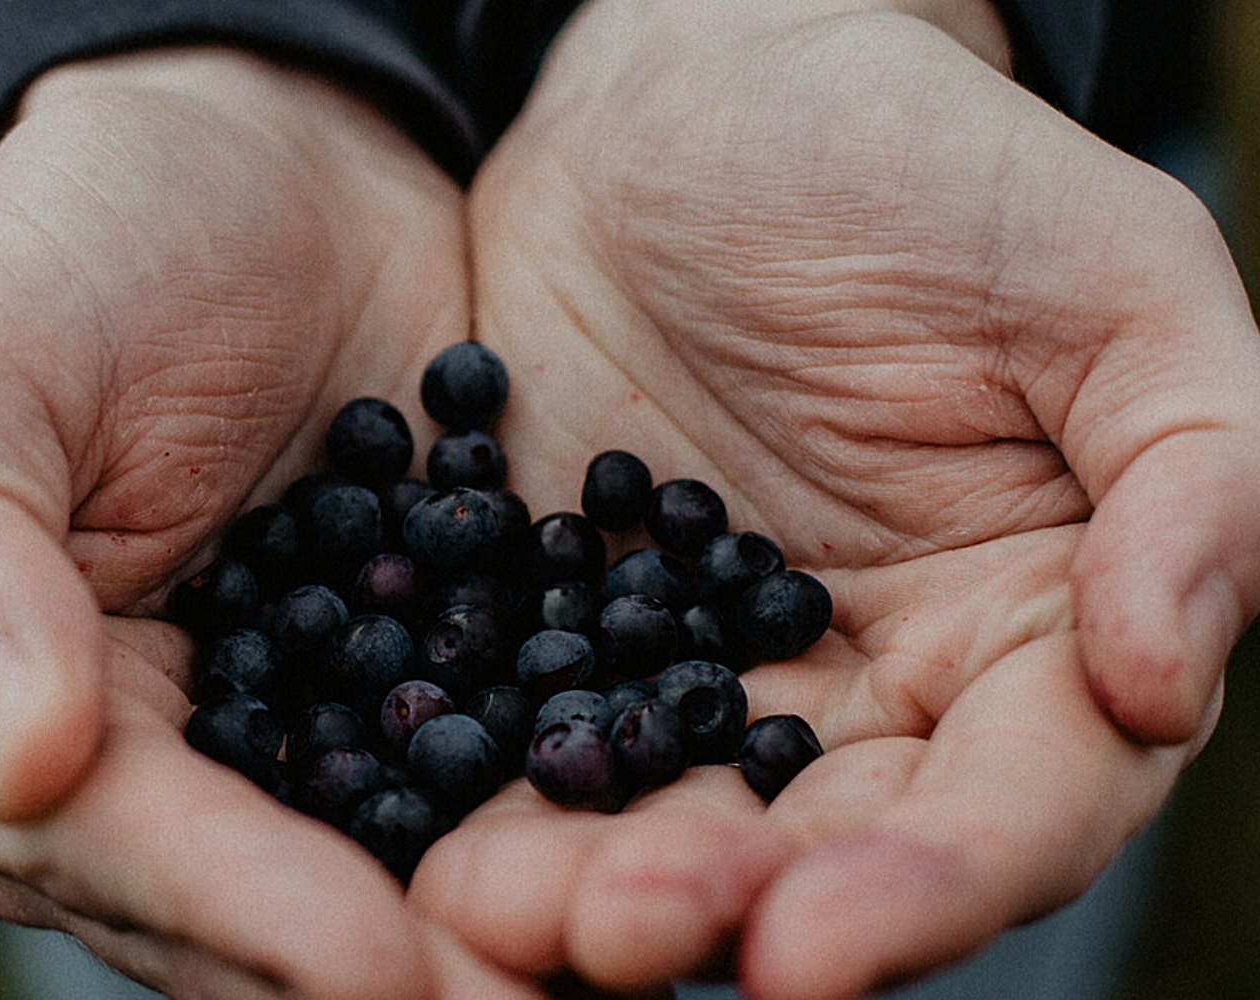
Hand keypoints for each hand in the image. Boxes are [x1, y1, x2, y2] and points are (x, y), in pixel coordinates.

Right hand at [0, 48, 540, 999]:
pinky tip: (644, 847)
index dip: (238, 910)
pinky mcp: (392, 707)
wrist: (267, 174)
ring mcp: (263, 751)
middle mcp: (109, 776)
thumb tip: (17, 762)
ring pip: (360, 879)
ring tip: (617, 950)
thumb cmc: (89, 244)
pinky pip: (461, 787)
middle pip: (233, 915)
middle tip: (520, 994)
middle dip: (377, 967)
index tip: (378, 964)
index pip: (103, 844)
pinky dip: (542, 825)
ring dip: (476, 934)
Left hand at [409, 2, 1259, 997]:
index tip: (809, 945)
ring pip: (670, 812)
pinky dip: (487, 787)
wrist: (685, 105)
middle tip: (615, 938)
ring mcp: (706, 661)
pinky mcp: (571, 621)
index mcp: (1030, 627)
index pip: (1019, 802)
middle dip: (727, 906)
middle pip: (824, 846)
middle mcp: (874, 682)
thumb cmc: (919, 162)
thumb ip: (1197, 470)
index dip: (932, 886)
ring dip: (589, 884)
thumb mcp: (1107, 276)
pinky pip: (534, 723)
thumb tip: (1166, 680)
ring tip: (496, 918)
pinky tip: (420, 837)